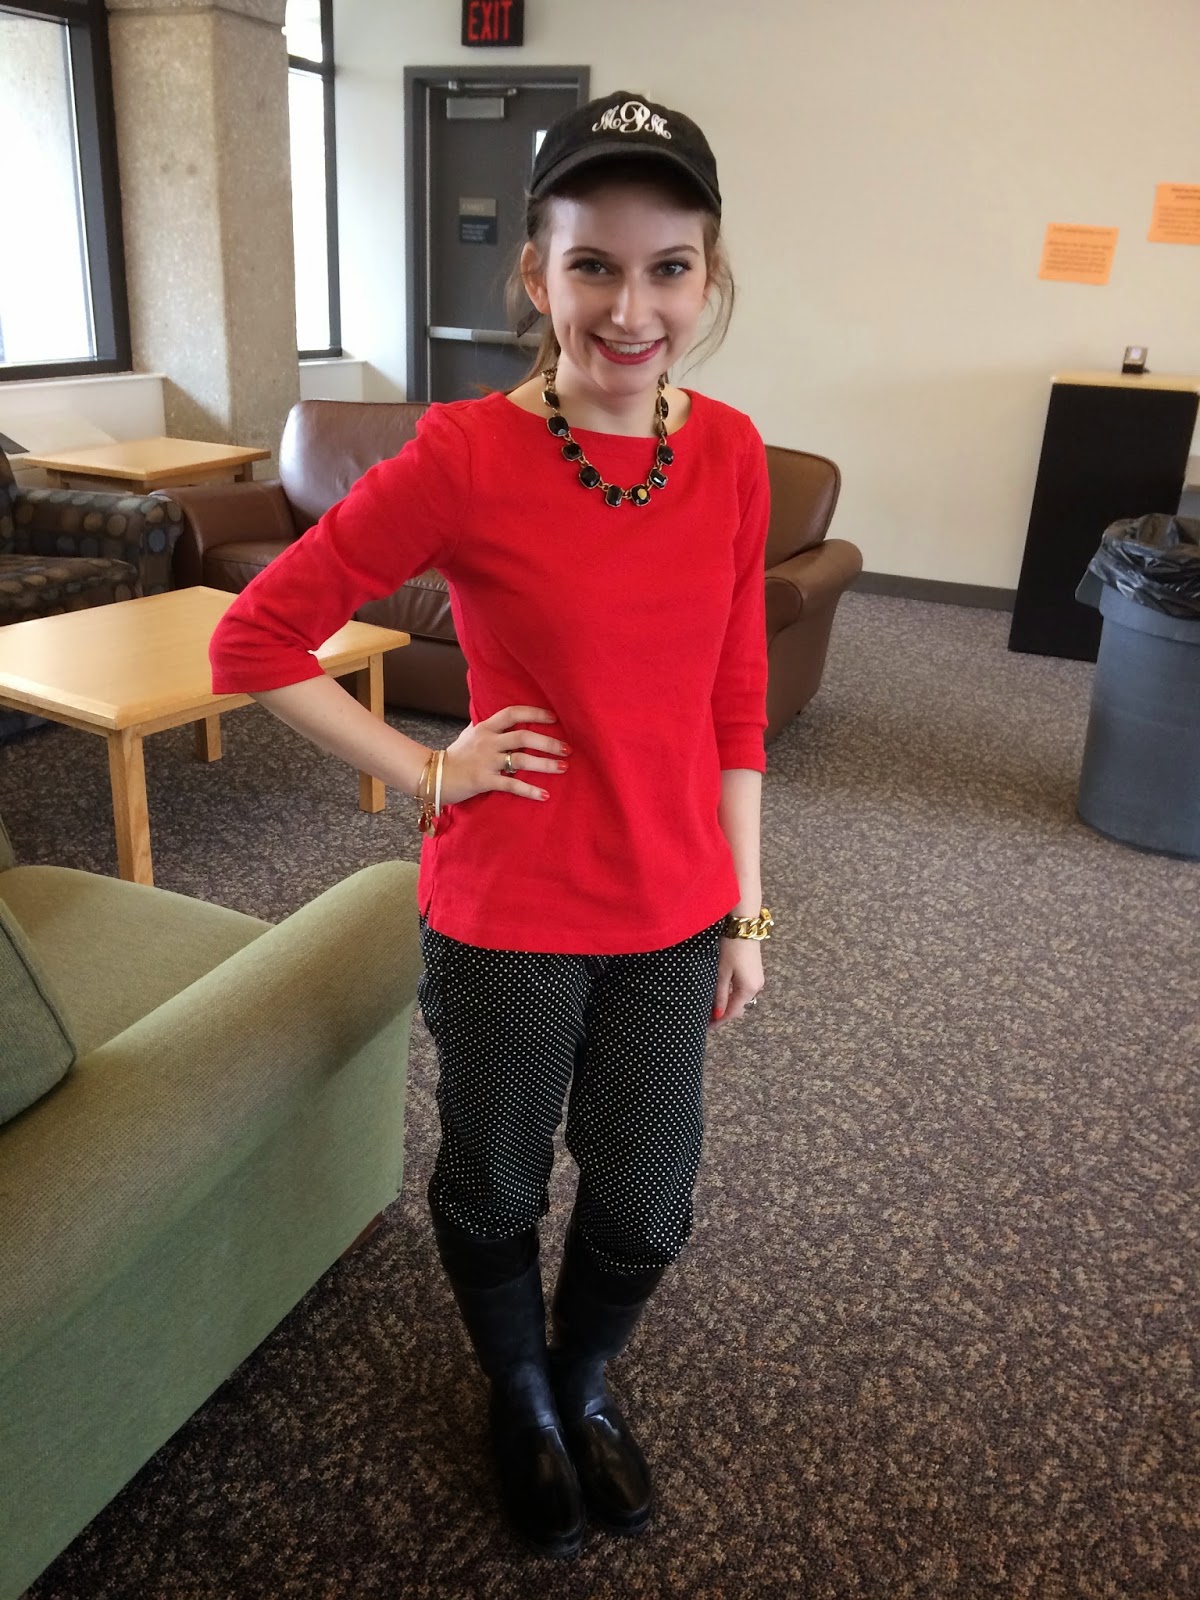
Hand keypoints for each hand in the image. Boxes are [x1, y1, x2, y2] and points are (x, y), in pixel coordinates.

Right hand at [440, 705, 569, 803]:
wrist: (433, 776)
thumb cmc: (456, 755)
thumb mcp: (469, 734)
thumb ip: (486, 725)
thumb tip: (501, 715)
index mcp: (485, 727)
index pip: (513, 713)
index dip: (535, 713)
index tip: (554, 718)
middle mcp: (487, 742)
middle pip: (523, 736)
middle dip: (548, 742)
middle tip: (567, 749)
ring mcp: (486, 761)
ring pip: (520, 759)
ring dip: (544, 764)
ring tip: (562, 768)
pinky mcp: (484, 781)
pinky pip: (511, 784)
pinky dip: (529, 790)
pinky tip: (544, 795)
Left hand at [711, 937, 763, 1024]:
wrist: (744, 927)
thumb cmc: (731, 948)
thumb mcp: (722, 973)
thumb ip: (720, 995)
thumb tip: (717, 1014)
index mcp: (748, 989)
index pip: (732, 1012)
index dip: (719, 1021)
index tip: (707, 1028)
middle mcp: (756, 987)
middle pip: (738, 1007)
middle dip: (723, 1014)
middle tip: (706, 1019)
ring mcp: (757, 979)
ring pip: (740, 998)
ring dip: (727, 1004)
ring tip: (711, 1007)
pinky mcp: (755, 972)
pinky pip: (743, 990)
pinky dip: (732, 995)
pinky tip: (721, 994)